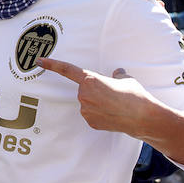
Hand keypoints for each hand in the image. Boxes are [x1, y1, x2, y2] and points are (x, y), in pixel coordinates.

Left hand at [36, 57, 156, 137]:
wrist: (144, 117)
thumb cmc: (135, 95)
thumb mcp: (126, 79)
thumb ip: (116, 75)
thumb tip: (116, 73)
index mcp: (90, 79)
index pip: (67, 70)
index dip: (52, 64)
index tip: (39, 61)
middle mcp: (84, 95)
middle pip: (84, 90)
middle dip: (96, 91)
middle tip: (113, 95)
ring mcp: (86, 110)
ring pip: (88, 103)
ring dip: (98, 103)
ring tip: (116, 106)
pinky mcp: (90, 122)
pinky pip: (92, 114)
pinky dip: (100, 114)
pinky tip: (113, 115)